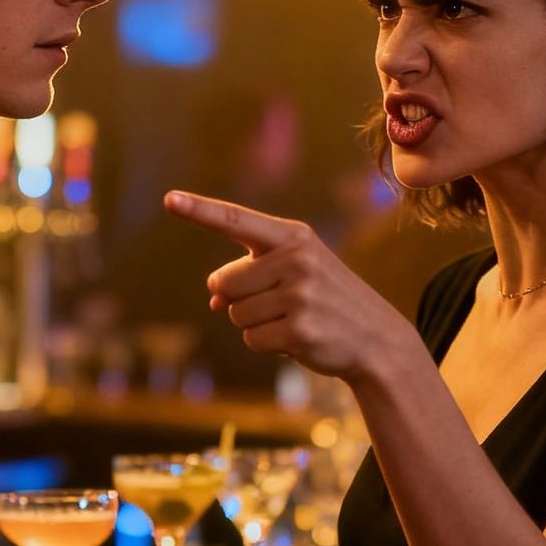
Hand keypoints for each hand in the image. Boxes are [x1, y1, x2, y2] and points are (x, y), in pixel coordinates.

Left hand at [164, 190, 409, 382]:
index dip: (199, 211)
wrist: (376, 338)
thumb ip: (249, 277)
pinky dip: (266, 346)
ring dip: (254, 325)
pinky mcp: (300, 329)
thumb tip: (214, 301)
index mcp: (292, 236)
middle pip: (222, 283)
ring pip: (235, 315)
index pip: (236, 221)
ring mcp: (300, 294)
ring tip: (292, 321)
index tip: (169, 199)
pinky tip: (297, 340)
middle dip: (237, 300)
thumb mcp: (292, 276)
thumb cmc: (324, 301)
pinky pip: (252, 340)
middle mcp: (296, 259)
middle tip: (278, 304)